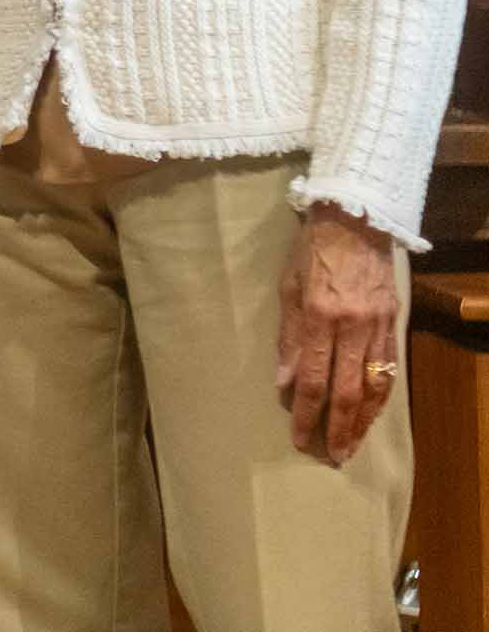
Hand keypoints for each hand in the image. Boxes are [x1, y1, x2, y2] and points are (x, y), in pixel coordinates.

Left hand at [276, 204, 399, 464]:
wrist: (356, 219)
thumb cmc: (312, 250)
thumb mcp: (287, 286)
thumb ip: (287, 337)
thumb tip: (283, 382)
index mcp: (319, 316)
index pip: (312, 378)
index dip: (305, 412)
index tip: (298, 437)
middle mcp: (352, 327)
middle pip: (346, 392)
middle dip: (337, 428)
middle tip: (329, 457)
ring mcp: (377, 328)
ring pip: (373, 388)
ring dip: (362, 422)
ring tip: (350, 446)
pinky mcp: (393, 325)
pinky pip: (388, 372)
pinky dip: (379, 399)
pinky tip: (371, 416)